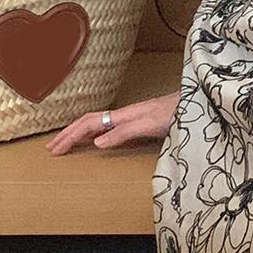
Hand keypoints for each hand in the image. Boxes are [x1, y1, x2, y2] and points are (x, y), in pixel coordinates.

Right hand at [43, 90, 180, 153]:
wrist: (200, 103)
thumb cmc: (179, 112)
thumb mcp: (152, 124)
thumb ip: (126, 132)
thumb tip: (97, 143)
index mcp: (125, 114)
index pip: (90, 124)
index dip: (71, 136)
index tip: (55, 149)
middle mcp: (126, 113)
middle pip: (91, 121)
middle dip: (70, 133)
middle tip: (52, 148)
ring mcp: (134, 116)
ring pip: (100, 122)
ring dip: (80, 132)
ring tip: (67, 142)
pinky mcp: (142, 120)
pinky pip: (111, 125)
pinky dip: (96, 132)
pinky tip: (98, 138)